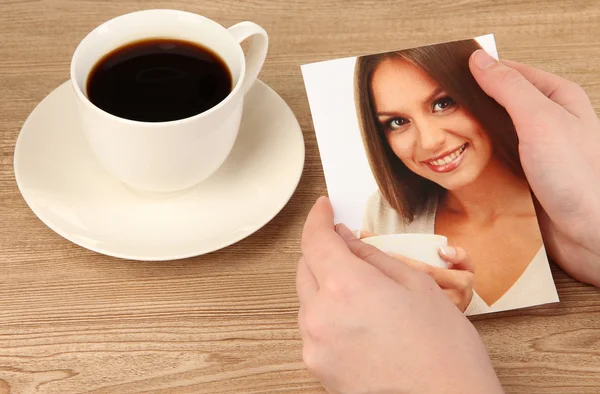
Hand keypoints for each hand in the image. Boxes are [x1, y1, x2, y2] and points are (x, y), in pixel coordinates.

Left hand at [297, 197, 503, 393]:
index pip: (314, 239)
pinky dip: (329, 315)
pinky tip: (360, 322)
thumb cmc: (444, 351)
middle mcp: (320, 316)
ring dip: (326, 286)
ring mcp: (315, 346)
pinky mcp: (318, 369)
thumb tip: (347, 240)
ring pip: (308, 300)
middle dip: (322, 252)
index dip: (317, 218)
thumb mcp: (416, 285)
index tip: (323, 208)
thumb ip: (373, 257)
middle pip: (305, 268)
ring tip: (365, 294)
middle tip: (348, 247)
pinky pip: (315, 329)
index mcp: (345, 287)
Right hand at [469, 50, 599, 286]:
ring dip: (472, 138)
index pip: (510, 73)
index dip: (479, 73)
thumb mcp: (540, 120)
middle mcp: (547, 122)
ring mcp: (535, 151)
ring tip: (446, 138)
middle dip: (470, 108)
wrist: (590, 233)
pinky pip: (495, 163)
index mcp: (557, 98)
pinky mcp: (525, 178)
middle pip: (499, 104)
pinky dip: (478, 163)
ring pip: (493, 135)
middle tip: (440, 112)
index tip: (446, 78)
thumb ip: (508, 88)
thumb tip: (480, 60)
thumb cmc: (579, 177)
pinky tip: (462, 164)